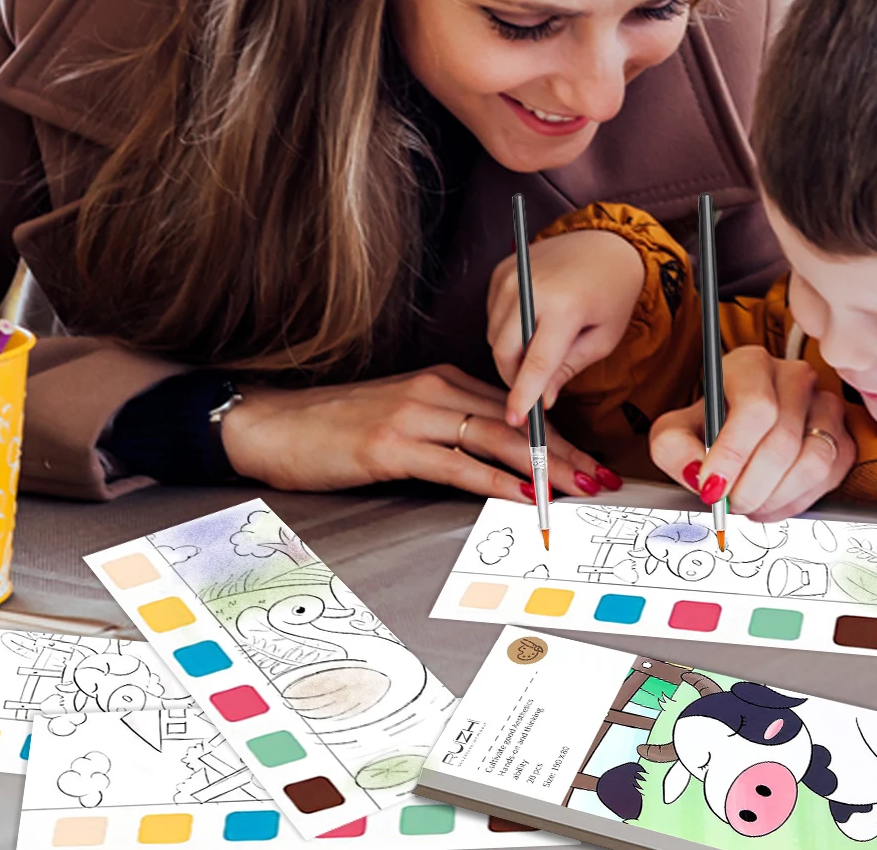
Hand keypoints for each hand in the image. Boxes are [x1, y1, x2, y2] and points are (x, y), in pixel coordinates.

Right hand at [220, 364, 618, 499]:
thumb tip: (493, 460)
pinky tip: (521, 495)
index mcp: (441, 381)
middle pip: (517, 421)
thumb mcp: (399, 419)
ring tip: (579, 488)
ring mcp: (413, 415)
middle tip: (603, 477)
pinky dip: (492, 481)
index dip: (559, 434)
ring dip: (544, 468)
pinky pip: (454, 464)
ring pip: (495, 439)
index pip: (515, 407)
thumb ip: (444, 430)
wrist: (272, 424)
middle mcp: (434, 390)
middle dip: (566, 451)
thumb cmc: (334, 428)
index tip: (591, 459)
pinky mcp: (390, 444)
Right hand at [488, 230, 646, 426]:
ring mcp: (511, 276)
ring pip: (494, 336)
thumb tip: (543, 399)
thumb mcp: (603, 337)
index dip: (523, 396)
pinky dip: (507, 329)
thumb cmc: (612, 291)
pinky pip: (492, 316)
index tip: (516, 420)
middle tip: (534, 389)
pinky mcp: (501, 271)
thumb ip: (570, 368)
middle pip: (503, 352)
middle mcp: (531, 288)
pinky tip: (532, 323)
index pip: (536, 363)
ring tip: (541, 347)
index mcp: (564, 306)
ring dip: (511, 353)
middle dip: (514, 378)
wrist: (605, 244)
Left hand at [648, 346, 855, 521]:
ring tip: (749, 505)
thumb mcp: (675, 432)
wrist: (737, 433)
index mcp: (751, 365)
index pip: (755, 408)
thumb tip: (696, 472)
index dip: (734, 454)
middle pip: (783, 441)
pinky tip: (771, 502)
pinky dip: (797, 502)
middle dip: (751, 486)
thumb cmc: (709, 427)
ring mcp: (824, 404)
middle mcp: (794, 377)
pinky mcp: (842, 436)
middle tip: (729, 505)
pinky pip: (830, 477)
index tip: (712, 487)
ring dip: (776, 497)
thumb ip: (673, 448)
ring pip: (813, 461)